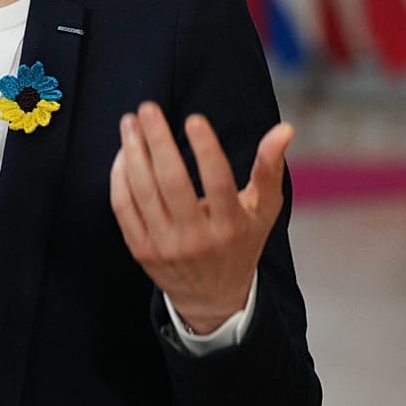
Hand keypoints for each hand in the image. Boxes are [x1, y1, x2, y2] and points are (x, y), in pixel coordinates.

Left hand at [109, 101, 292, 333]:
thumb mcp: (263, 210)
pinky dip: (120, 177)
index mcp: (231, 225)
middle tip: (148, 108)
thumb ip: (270, 168)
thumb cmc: (240, 241)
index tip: (193, 118)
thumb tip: (285, 128)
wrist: (212, 297)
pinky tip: (123, 153)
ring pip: (143, 192)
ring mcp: (165, 246)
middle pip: (172, 182)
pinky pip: (123, 207)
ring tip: (130, 122)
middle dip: (157, 141)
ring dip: (133, 152)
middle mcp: (197, 238)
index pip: (218, 182)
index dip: (205, 149)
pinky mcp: (141, 250)